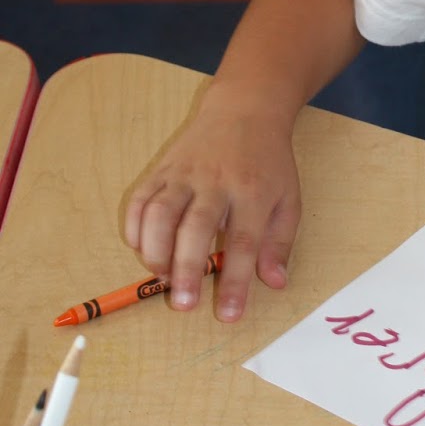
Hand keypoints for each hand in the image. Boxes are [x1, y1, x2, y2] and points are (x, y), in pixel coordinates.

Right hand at [124, 81, 301, 322]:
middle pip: (196, 228)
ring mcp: (185, 173)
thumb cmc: (269, 162)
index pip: (243, 243)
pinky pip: (141, 199)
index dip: (235, 282)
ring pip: (161, 212)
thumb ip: (280, 243)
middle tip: (183, 304)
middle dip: (186, 269)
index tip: (228, 316)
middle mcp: (217, 182)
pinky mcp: (163, 168)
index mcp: (254, 192)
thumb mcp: (288, 199)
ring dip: (156, 250)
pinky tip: (143, 248)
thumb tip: (275, 284)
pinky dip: (135, 227)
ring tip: (162, 277)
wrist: (245, 109)